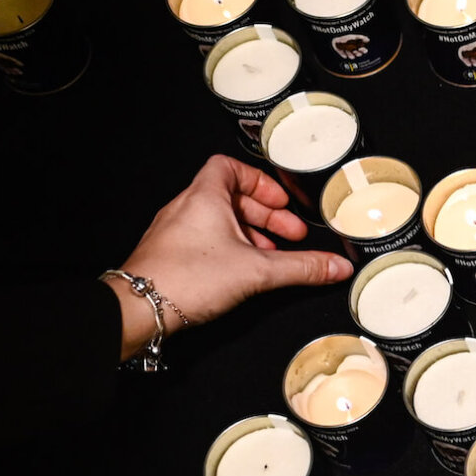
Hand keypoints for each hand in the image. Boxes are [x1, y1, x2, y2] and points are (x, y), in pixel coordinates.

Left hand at [103, 155, 353, 359]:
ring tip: (270, 257)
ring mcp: (174, 231)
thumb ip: (301, 267)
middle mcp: (185, 208)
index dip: (259, 182)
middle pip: (230, 197)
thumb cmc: (187, 278)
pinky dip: (228, 249)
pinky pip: (203, 240)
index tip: (281, 201)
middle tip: (289, 235)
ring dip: (248, 234)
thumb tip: (337, 266)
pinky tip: (242, 273)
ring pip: (217, 221)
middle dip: (264, 215)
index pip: (230, 167)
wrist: (138, 308)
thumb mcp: (257, 270)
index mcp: (204, 196)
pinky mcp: (168, 254)